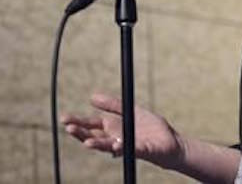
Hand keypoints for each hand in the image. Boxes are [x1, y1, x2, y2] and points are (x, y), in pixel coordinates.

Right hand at [61, 93, 184, 169]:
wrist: (171, 142)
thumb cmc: (151, 128)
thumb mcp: (131, 111)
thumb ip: (113, 104)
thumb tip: (92, 96)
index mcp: (113, 129)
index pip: (91, 125)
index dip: (78, 122)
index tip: (65, 119)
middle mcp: (115, 139)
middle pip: (94, 136)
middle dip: (81, 133)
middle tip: (68, 128)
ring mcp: (126, 146)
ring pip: (108, 146)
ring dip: (97, 144)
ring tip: (87, 143)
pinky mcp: (140, 151)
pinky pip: (129, 150)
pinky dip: (121, 148)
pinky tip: (114, 146)